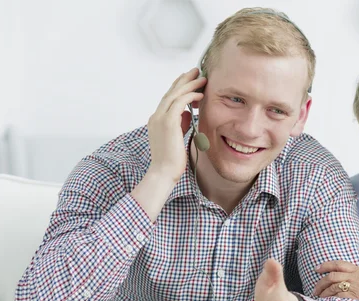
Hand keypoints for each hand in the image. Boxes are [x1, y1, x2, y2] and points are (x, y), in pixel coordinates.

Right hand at [147, 68, 206, 182]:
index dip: (178, 86)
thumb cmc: (172, 160)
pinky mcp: (167, 123)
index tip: (189, 79)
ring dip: (189, 85)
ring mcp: (160, 118)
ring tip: (202, 78)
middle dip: (184, 80)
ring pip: (175, 94)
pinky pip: (179, 103)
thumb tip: (187, 112)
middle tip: (196, 70)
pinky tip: (200, 94)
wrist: (163, 172)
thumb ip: (180, 123)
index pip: (168, 98)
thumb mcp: (177, 137)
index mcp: (156, 120)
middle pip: (170, 92)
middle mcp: (156, 116)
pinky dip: (190, 96)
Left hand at [313, 254, 358, 300]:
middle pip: (332, 276)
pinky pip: (338, 296)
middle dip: (320, 282)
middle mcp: (356, 277)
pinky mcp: (355, 298)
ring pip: (333, 287)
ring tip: (320, 297)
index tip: (317, 268)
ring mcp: (355, 287)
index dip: (326, 265)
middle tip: (315, 289)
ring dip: (324, 292)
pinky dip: (331, 299)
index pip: (339, 264)